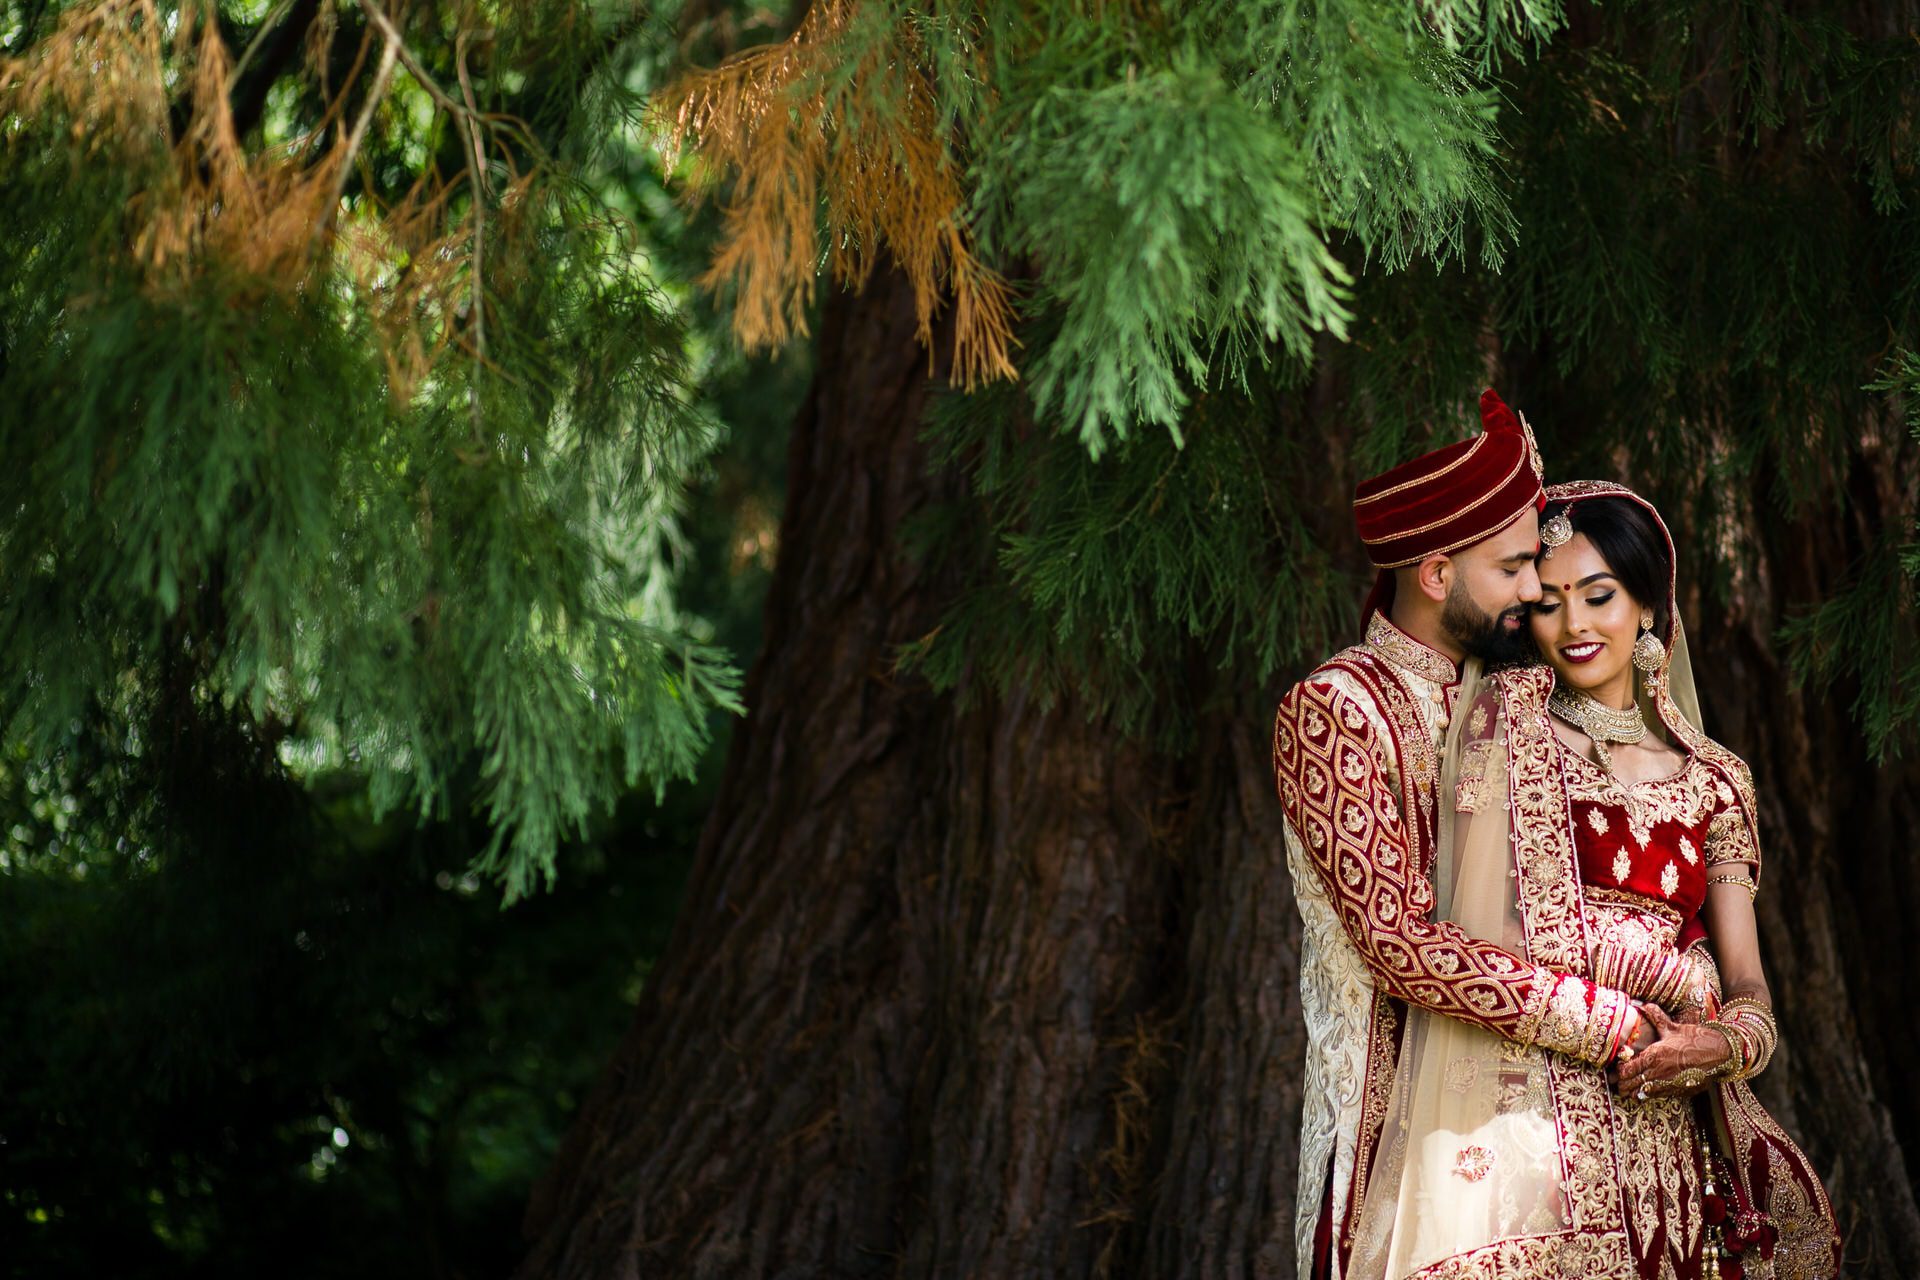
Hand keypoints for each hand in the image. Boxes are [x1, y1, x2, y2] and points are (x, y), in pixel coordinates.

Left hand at [1615, 1003, 1732, 1098]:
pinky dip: (1649, 1095)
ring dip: (1634, 1091)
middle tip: (1618, 1082)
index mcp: (1655, 1055)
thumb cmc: (1698, 1038)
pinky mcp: (1680, 1091)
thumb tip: (1643, 1005)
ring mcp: (1669, 1084)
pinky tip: (1647, 1090)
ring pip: (1643, 1094)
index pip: (1627, 1070)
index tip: (1618, 1068)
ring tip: (1630, 1088)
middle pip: (1631, 1085)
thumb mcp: (1674, 1027)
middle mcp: (1659, 1072)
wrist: (1722, 1053)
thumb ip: (1656, 1017)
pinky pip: (1658, 1097)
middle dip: (1623, 1084)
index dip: (1619, 1071)